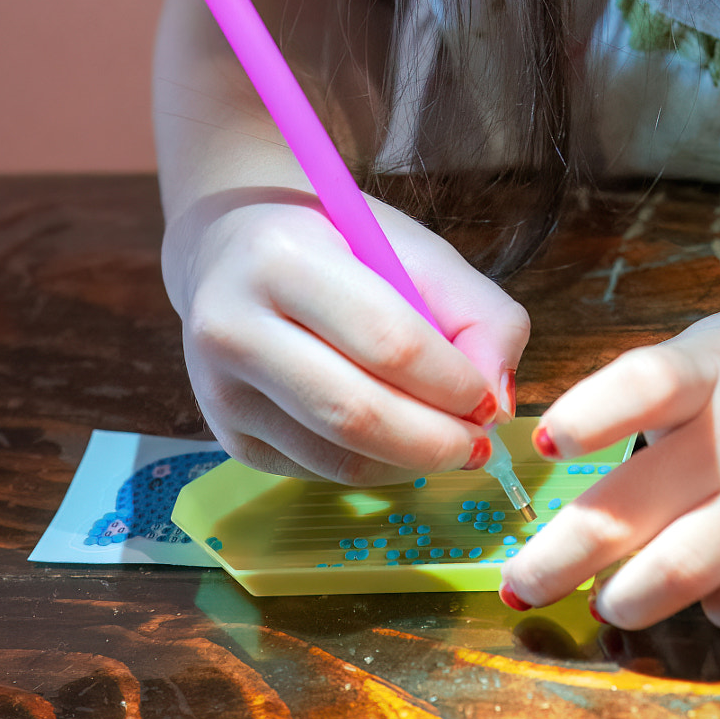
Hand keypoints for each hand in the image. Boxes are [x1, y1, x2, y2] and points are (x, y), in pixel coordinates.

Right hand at [167, 189, 529, 482]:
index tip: (489, 400)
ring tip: (446, 439)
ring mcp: (221, 392)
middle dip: (438, 442)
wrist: (229, 252)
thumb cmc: (336, 245)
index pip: (388, 342)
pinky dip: (377, 467)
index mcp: (281, 260)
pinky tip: (393, 437)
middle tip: (481, 443)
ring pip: (340, 460)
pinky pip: (322, 473)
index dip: (454, 383)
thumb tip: (498, 404)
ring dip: (412, 463)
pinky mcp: (231, 438)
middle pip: (357, 415)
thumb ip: (479, 314)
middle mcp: (232, 329)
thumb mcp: (415, 250)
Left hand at [502, 265, 719, 631]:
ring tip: (603, 605)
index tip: (545, 442)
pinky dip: (715, 609)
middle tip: (517, 587)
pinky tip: (706, 595)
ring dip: (623, 600)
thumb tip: (586, 443)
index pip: (642, 384)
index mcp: (719, 368)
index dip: (588, 414)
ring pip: (679, 573)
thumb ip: (671, 384)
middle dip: (556, 559)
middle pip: (630, 510)